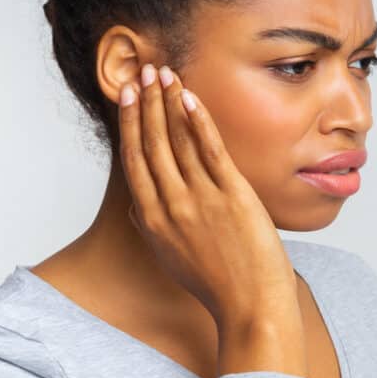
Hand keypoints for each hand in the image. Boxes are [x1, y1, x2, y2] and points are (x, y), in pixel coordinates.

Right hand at [117, 63, 302, 334]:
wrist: (251, 305)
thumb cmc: (216, 284)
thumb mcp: (171, 257)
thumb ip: (152, 227)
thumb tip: (139, 205)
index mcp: (152, 220)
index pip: (134, 160)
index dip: (129, 124)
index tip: (126, 97)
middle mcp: (171, 205)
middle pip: (151, 142)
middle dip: (145, 103)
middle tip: (141, 71)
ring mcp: (201, 199)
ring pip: (177, 140)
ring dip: (168, 102)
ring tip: (163, 74)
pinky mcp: (232, 195)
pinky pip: (210, 149)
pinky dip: (198, 120)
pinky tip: (190, 98)